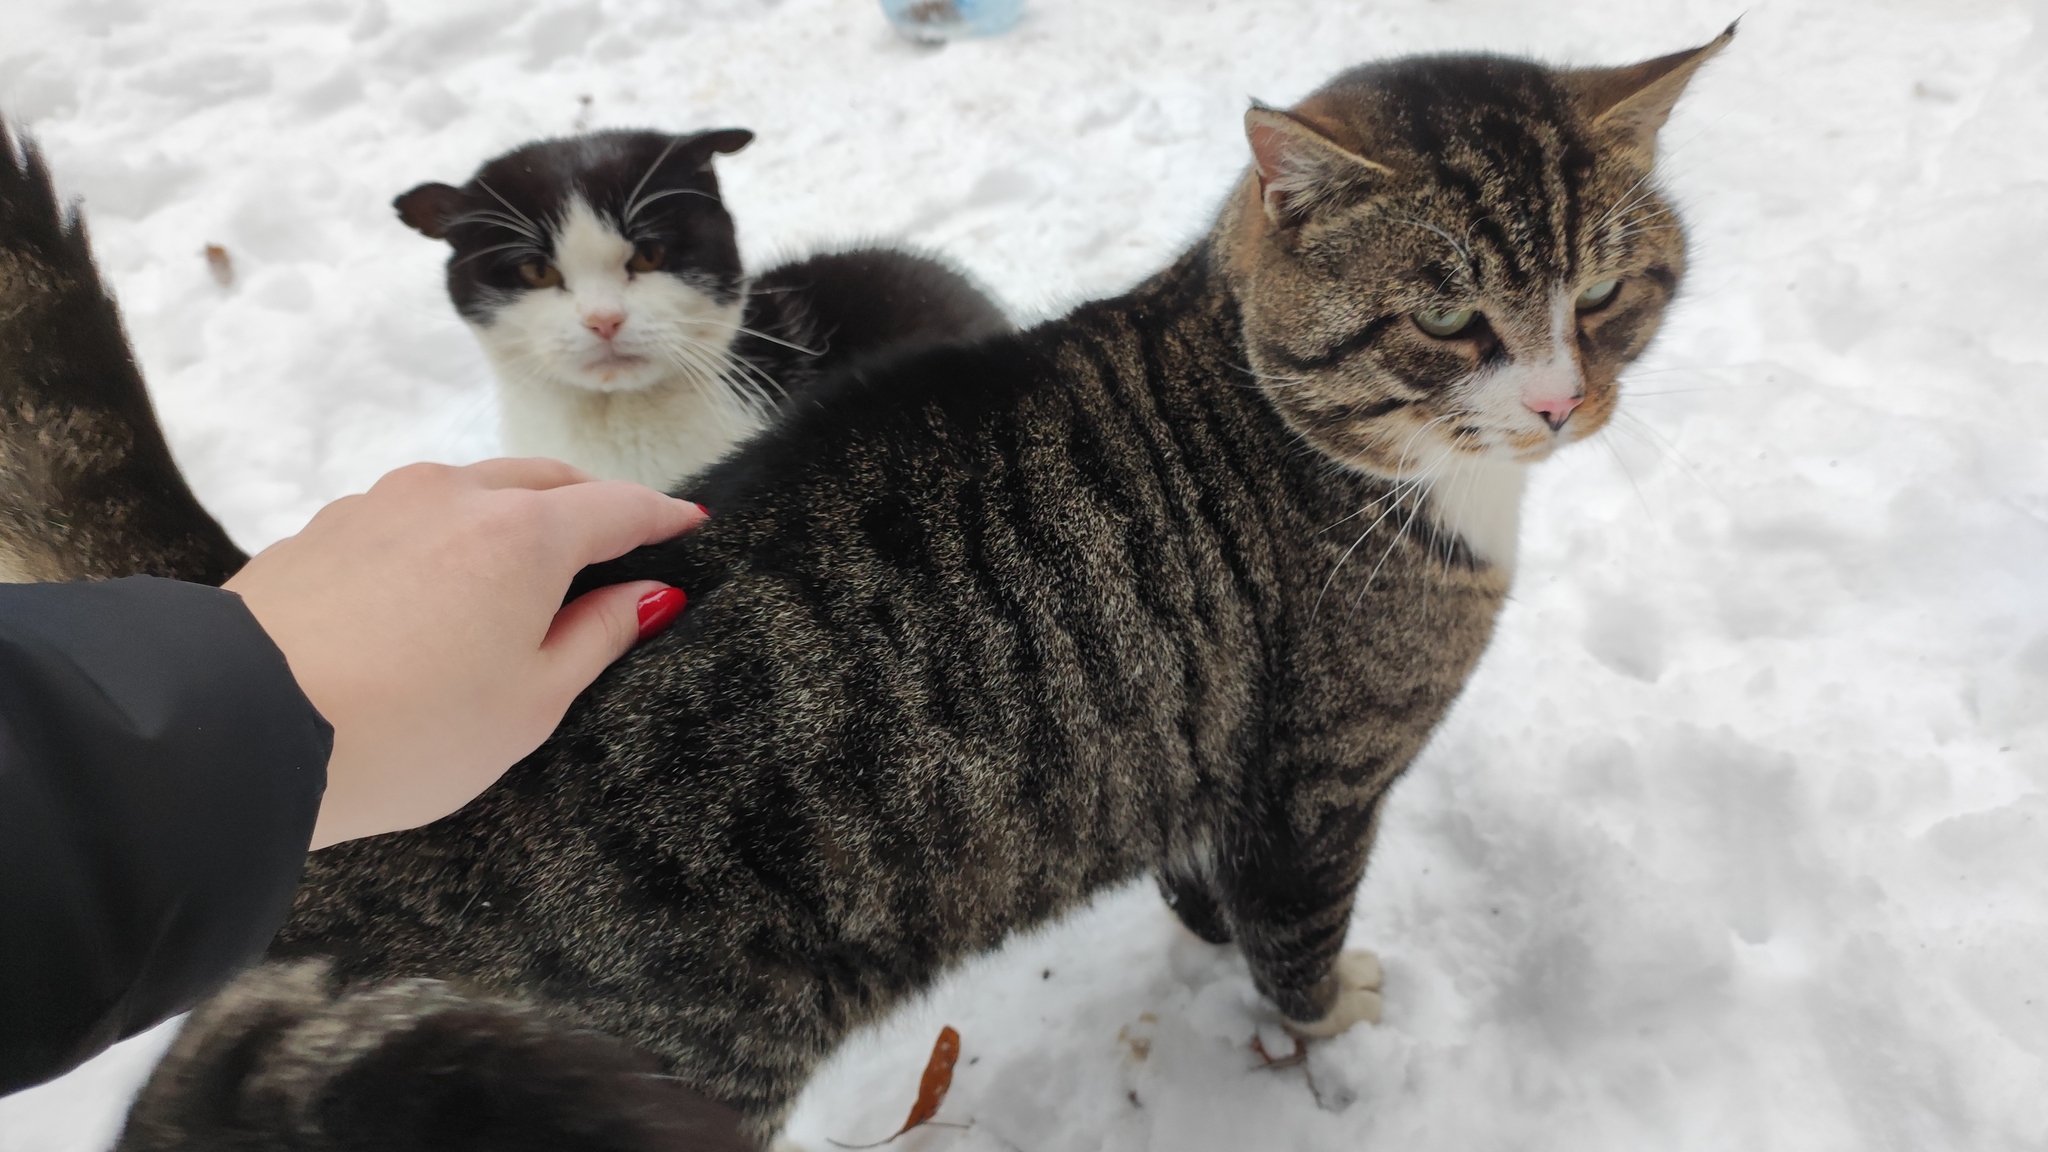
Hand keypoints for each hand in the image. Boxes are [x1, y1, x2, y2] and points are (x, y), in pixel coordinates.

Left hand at [223, 459, 704, 849]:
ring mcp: (382, 503)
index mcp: (525, 534)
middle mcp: (456, 495)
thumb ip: (599, 637)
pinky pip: (409, 517)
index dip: (663, 519)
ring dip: (512, 519)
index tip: (691, 527)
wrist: (240, 729)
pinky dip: (445, 539)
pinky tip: (436, 594)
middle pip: (546, 482)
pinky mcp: (325, 528)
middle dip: (588, 508)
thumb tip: (648, 595)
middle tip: (615, 552)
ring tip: (520, 578)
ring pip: (473, 490)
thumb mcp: (531, 703)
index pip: (619, 508)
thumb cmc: (404, 731)